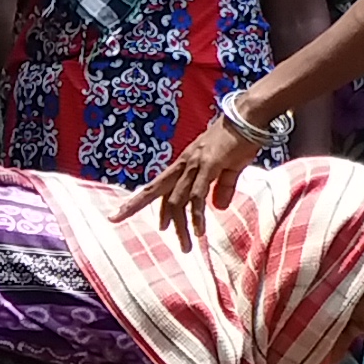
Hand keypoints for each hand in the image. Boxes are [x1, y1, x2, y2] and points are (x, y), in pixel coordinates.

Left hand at [112, 119, 260, 242]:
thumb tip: (219, 207)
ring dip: (180, 226)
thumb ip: (222, 187)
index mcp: (185, 163)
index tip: (133, 215)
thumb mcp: (229, 168)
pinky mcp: (209, 165)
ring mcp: (195, 164)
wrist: (250, 116)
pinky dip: (197, 215)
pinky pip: (198, 195)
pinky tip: (199, 230)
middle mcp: (185, 164)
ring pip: (178, 200)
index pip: (160, 186)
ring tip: (185, 246)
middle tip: (113, 218)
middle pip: (154, 188)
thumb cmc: (239, 138)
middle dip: (133, 203)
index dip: (145, 201)